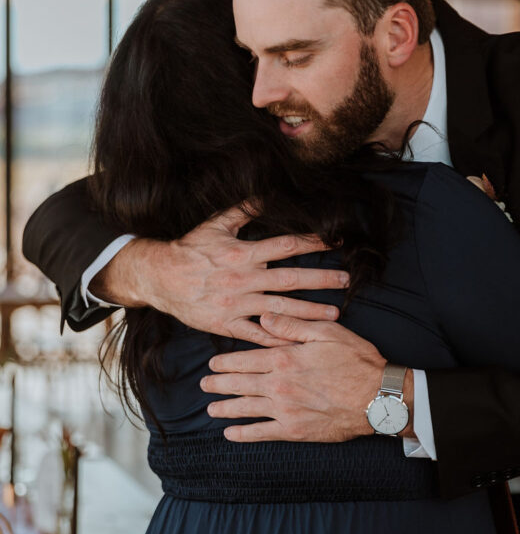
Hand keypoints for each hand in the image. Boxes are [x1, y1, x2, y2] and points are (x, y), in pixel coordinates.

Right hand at [90, 205, 349, 344]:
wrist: (159, 278)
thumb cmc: (190, 249)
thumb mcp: (215, 224)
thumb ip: (244, 210)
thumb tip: (268, 192)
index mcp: (242, 254)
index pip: (285, 246)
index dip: (312, 243)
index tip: (335, 243)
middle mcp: (242, 279)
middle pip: (290, 280)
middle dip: (322, 280)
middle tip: (346, 281)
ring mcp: (235, 305)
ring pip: (280, 310)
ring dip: (310, 312)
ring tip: (335, 314)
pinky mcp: (226, 325)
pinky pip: (256, 335)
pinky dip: (278, 339)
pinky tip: (299, 342)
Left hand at [200, 313, 414, 441]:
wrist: (377, 397)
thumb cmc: (355, 360)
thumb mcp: (326, 331)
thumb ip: (291, 325)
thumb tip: (264, 317)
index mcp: (284, 358)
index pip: (245, 360)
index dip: (226, 363)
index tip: (213, 364)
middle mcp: (278, 384)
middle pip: (239, 384)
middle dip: (218, 384)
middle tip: (205, 385)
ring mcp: (285, 409)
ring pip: (245, 409)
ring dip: (225, 409)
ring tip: (211, 409)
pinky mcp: (295, 429)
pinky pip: (262, 433)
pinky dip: (243, 434)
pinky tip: (231, 434)